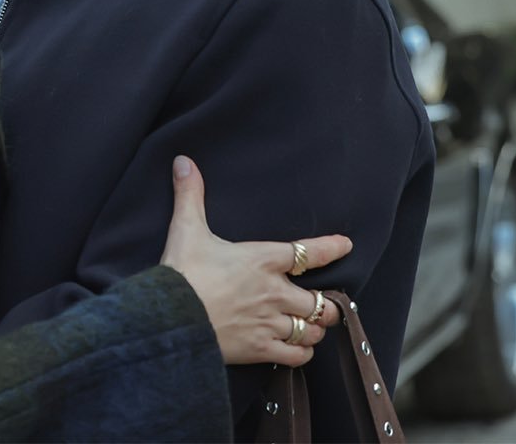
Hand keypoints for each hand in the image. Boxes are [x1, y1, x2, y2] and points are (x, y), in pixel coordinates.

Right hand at [160, 155, 351, 366]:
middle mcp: (275, 292)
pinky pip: (297, 354)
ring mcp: (270, 323)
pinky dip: (302, 352)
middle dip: (326, 305)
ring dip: (315, 328)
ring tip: (313, 327)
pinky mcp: (261, 348)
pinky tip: (298, 347)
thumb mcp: (186, 229)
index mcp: (263, 260)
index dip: (331, 248)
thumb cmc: (182, 271)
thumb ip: (190, 195)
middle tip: (323, 304)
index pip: (309, 253)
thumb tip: (183, 161)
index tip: (345, 246)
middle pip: (321, 302)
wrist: (169, 317)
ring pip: (314, 330)